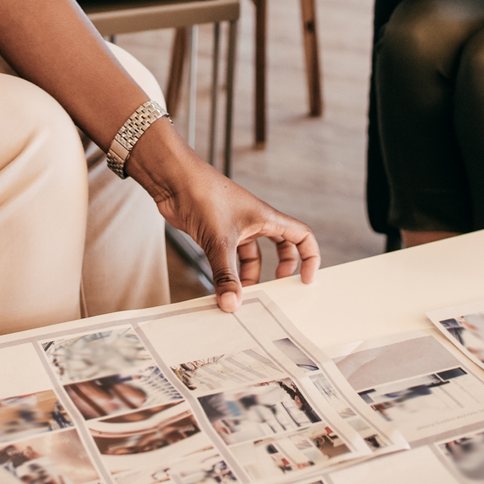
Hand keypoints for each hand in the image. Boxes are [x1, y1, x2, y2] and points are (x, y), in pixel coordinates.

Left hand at [127, 125, 318, 309]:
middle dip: (281, 269)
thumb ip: (226, 275)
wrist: (173, 180)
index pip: (302, 235)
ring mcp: (235, 227)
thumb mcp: (219, 240)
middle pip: (281, 248)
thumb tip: (232, 303)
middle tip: (276, 289)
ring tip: (241, 295)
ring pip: (252, 256)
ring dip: (250, 276)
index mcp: (266, 218)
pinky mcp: (216, 233)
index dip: (310, 257)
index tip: (307, 279)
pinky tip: (221, 287)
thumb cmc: (202, 194)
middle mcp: (254, 222)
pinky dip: (229, 273)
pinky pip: (230, 258)